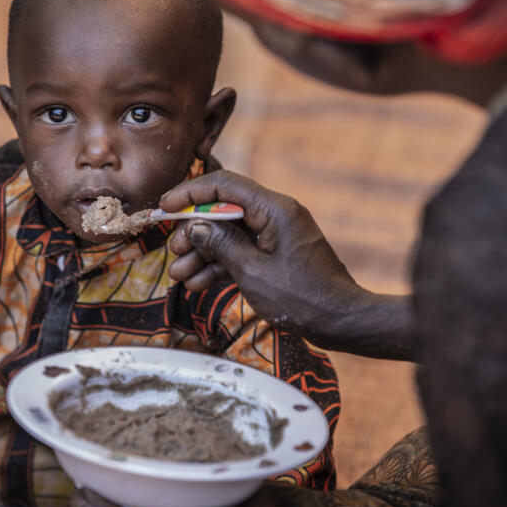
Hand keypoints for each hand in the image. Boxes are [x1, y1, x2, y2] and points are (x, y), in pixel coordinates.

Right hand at [159, 171, 369, 345]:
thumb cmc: (302, 298)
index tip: (165, 207)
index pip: (224, 185)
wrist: (341, 322)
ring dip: (203, 253)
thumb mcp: (253, 272)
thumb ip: (221, 244)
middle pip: (223, 211)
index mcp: (274, 209)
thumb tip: (195, 226)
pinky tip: (197, 284)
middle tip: (173, 252)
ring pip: (229, 235)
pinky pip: (242, 252)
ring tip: (179, 275)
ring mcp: (276, 235)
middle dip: (194, 232)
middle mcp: (275, 215)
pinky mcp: (276, 255)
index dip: (190, 193)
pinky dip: (220, 265)